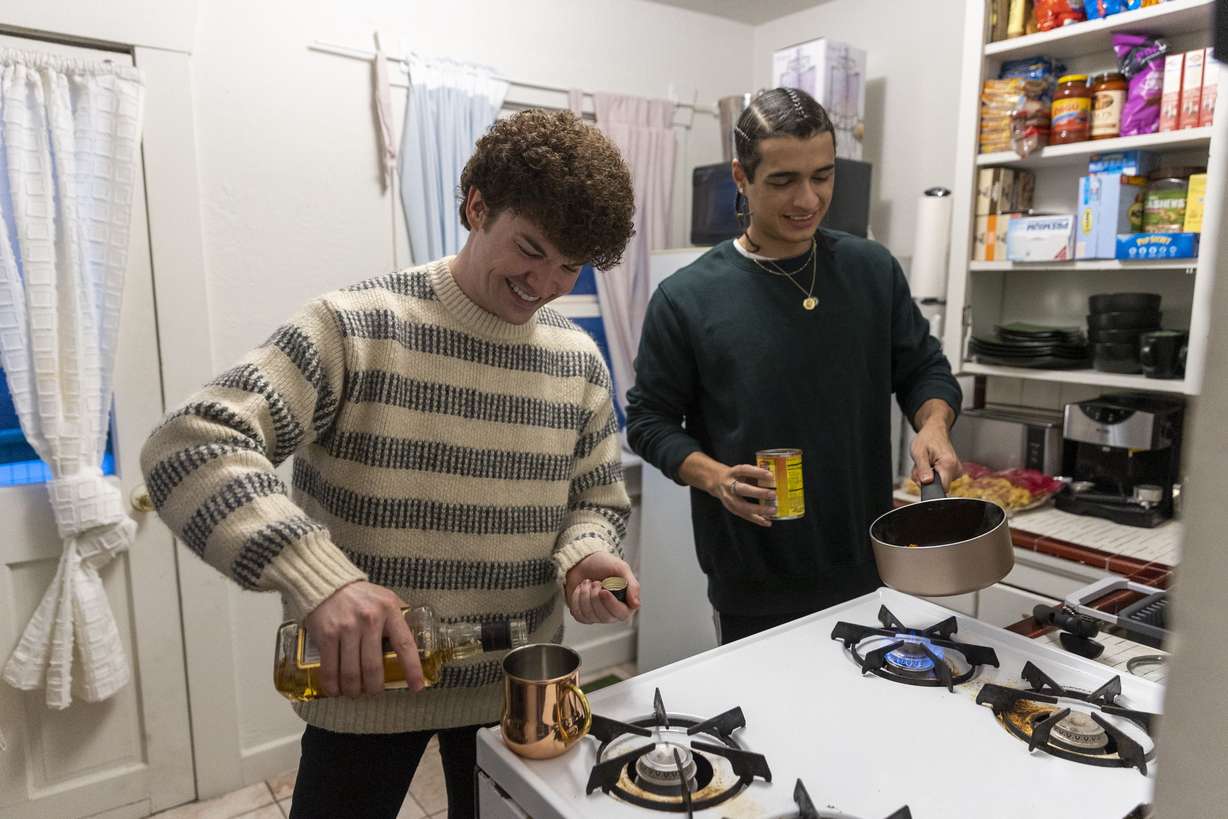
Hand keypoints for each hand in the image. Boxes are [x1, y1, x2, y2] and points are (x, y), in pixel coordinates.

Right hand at [302, 581, 422, 697]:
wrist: (327, 583)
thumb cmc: (360, 595)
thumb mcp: (386, 599)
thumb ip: (400, 616)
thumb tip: (419, 636)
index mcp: (389, 610)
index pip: (405, 644)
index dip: (412, 669)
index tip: (417, 686)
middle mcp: (369, 620)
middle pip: (373, 667)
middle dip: (374, 687)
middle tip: (373, 692)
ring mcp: (347, 628)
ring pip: (352, 672)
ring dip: (353, 690)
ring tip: (354, 692)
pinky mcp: (327, 635)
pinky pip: (329, 668)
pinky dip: (332, 685)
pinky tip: (335, 690)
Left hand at [564, 551, 640, 623]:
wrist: (583, 561)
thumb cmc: (603, 564)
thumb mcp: (621, 569)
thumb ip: (632, 586)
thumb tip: (635, 604)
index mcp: (625, 602)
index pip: (621, 613)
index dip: (611, 604)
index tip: (603, 591)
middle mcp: (612, 611)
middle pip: (605, 617)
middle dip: (595, 597)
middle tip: (596, 582)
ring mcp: (597, 615)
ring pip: (590, 616)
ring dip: (585, 595)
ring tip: (588, 583)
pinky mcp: (584, 614)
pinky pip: (579, 614)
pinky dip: (576, 599)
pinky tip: (581, 589)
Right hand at [711, 463, 776, 526]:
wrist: (717, 483)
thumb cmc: (736, 476)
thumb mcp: (742, 472)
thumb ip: (755, 475)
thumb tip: (775, 481)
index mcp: (733, 472)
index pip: (744, 470)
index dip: (757, 472)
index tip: (771, 476)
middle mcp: (728, 485)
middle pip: (742, 489)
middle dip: (758, 493)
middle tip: (773, 494)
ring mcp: (728, 498)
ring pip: (742, 506)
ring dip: (759, 509)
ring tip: (772, 510)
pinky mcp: (731, 508)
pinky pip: (744, 515)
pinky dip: (757, 519)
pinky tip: (767, 522)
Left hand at [910, 420, 961, 491]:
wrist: (934, 431)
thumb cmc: (927, 438)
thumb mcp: (919, 453)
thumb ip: (922, 469)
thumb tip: (926, 482)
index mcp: (949, 464)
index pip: (942, 489)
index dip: (929, 486)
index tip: (923, 477)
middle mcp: (956, 469)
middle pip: (938, 487)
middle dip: (925, 480)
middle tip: (920, 466)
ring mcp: (955, 471)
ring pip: (938, 483)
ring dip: (927, 476)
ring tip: (925, 463)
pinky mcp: (953, 471)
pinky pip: (940, 479)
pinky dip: (931, 474)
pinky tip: (930, 465)